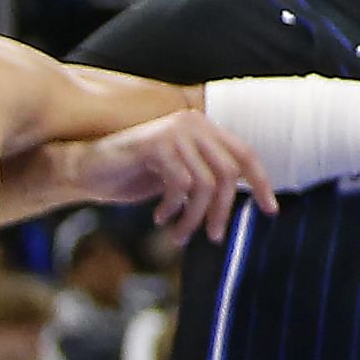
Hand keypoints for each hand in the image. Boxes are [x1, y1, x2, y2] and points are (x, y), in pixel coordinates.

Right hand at [43, 110, 278, 247]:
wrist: (88, 169)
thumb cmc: (134, 176)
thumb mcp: (179, 177)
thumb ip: (207, 180)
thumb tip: (237, 202)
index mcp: (204, 128)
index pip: (245, 154)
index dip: (261, 182)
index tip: (271, 210)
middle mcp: (193, 124)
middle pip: (228, 173)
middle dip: (222, 211)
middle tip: (212, 236)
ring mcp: (174, 131)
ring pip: (204, 184)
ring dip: (194, 218)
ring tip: (180, 234)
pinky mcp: (156, 144)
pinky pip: (180, 185)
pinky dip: (173, 208)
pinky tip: (159, 216)